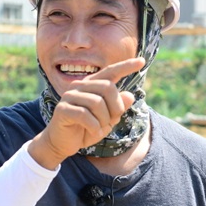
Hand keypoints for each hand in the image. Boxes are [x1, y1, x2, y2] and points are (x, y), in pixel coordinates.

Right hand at [28, 57, 144, 168]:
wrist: (62, 144)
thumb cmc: (85, 129)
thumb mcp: (107, 120)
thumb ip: (118, 107)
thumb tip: (130, 95)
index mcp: (91, 86)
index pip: (110, 72)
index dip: (126, 66)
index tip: (142, 62)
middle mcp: (80, 86)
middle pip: (108, 87)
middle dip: (115, 107)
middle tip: (112, 121)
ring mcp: (69, 96)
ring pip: (97, 102)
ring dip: (104, 120)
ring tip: (100, 129)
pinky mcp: (63, 109)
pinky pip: (85, 115)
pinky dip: (94, 126)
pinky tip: (92, 131)